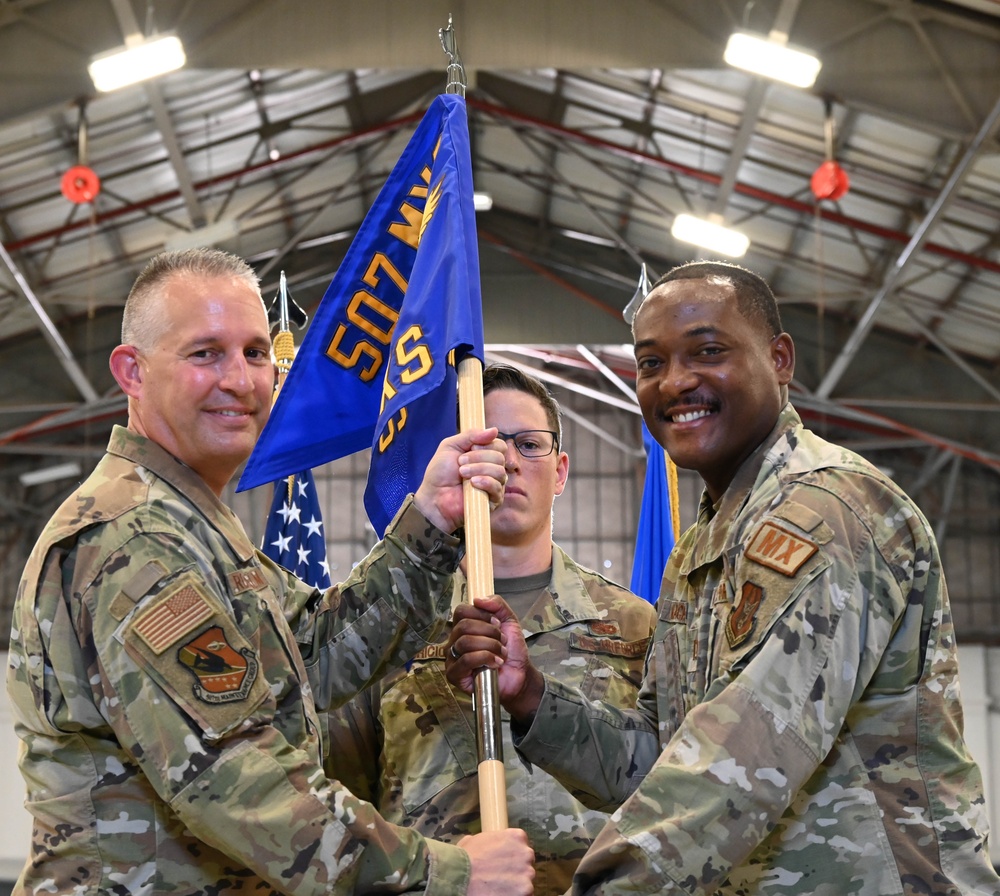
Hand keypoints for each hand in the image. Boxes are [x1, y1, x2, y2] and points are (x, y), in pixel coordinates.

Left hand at [413, 428, 506, 532]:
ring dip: (479, 469)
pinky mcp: (493, 501)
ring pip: (500, 471)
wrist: (433, 497)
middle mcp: (492, 469)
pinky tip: (472, 483)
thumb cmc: (440, 473)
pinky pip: (498, 488)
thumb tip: (494, 430)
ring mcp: (494, 485)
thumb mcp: (450, 446)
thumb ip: (470, 435)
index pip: (500, 446)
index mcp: (484, 456)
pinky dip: (485, 482)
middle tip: (461, 463)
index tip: (471, 448)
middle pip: (500, 457)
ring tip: (462, 473)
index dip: (488, 444)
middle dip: (479, 457)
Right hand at [445, 595, 544, 725]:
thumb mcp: (509, 621)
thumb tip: (477, 599)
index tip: (497, 624)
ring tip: (500, 653)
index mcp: (464, 627)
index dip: (483, 615)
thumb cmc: (511, 650)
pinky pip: (465, 660)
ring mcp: (452, 658)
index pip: (461, 611)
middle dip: (489, 632)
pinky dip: (484, 658)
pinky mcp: (454, 675)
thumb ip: (497, 604)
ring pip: (465, 642)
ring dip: (490, 646)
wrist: (520, 674)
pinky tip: (495, 663)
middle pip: (464, 626)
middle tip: (502, 641)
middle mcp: (455, 641)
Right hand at [459, 828, 534, 895]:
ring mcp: (527, 873)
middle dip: (515, 871)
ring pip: (525, 882)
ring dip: (515, 886)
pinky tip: (501, 894)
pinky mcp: (526, 890)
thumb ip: (489, 840)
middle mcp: (526, 853)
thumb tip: (486, 845)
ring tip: (498, 888)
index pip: (521, 847)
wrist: (461, 877)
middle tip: (499, 877)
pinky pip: (525, 895)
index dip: (512, 856)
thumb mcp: (475, 839)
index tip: (503, 863)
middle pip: (525, 864)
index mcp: (517, 837)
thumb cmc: (465, 858)